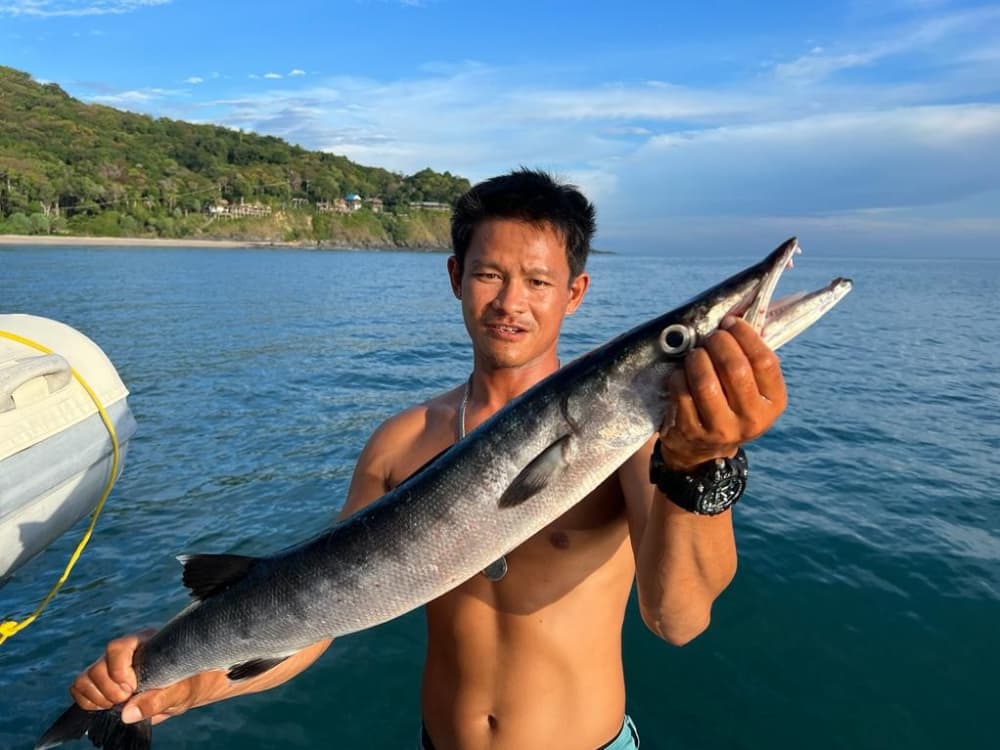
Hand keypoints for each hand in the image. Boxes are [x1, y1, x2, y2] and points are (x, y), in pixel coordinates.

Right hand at [70, 630, 203, 724]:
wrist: (185, 688)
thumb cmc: (187, 683)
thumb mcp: (180, 691)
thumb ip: (157, 700)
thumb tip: (127, 713)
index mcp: (144, 643)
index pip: (117, 648)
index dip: (118, 671)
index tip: (131, 689)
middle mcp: (124, 653)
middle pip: (97, 667)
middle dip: (109, 691)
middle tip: (126, 700)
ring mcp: (110, 667)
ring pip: (84, 678)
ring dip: (97, 698)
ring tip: (118, 703)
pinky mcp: (102, 682)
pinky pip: (80, 689)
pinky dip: (88, 702)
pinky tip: (108, 706)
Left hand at [659, 317, 785, 470]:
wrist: (704, 449)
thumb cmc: (729, 403)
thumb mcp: (751, 387)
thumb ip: (750, 355)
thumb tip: (743, 309)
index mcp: (774, 403)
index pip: (765, 360)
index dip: (745, 335)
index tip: (731, 322)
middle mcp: (752, 419)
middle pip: (735, 368)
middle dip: (718, 343)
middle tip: (710, 337)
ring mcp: (722, 429)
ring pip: (706, 381)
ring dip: (697, 358)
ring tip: (695, 353)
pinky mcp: (693, 432)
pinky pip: (682, 393)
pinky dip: (679, 376)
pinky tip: (682, 373)